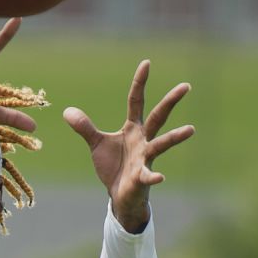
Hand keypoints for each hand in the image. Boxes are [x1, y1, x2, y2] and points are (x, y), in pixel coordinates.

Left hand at [63, 60, 194, 232]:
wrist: (120, 195)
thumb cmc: (113, 166)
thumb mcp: (97, 144)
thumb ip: (85, 127)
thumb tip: (67, 110)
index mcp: (132, 129)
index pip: (136, 101)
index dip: (139, 83)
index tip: (146, 63)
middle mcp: (142, 140)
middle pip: (158, 117)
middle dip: (170, 101)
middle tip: (185, 85)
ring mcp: (145, 158)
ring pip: (161, 144)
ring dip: (174, 138)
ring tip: (190, 129)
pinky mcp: (141, 177)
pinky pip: (148, 175)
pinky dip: (153, 176)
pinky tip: (160, 177)